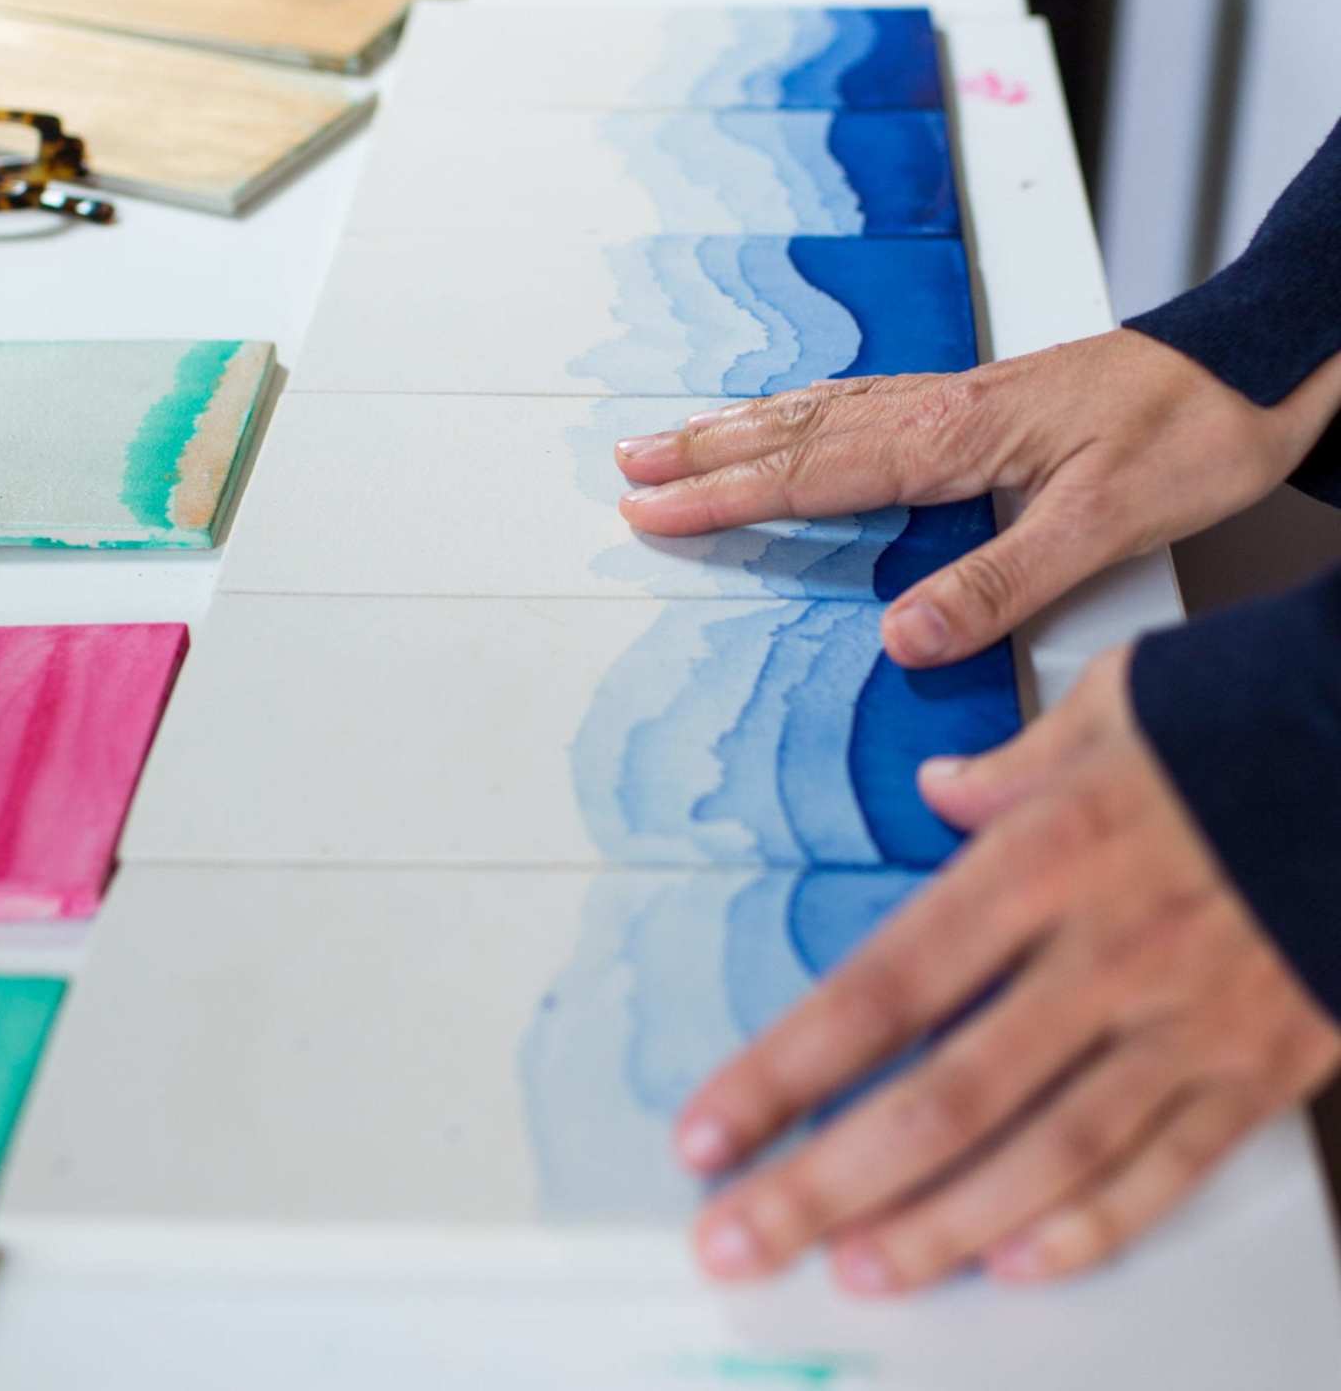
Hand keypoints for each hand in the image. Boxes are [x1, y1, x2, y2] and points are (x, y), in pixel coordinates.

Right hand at [616, 329, 1340, 669]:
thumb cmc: (1193, 433)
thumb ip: (1000, 584)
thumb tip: (902, 639)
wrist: (1254, 366)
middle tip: (626, 469)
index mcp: (957, 435)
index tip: (649, 510)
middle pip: (797, 430)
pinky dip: (803, 413)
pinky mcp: (980, 400)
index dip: (724, 496)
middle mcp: (942, 407)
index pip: (814, 472)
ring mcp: (957, 397)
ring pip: (823, 410)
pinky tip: (793, 421)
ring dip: (743, 427)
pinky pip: (862, 404)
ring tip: (675, 438)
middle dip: (706, 453)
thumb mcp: (1105, 524)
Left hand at [673, 649, 1340, 1291]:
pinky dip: (1091, 1227)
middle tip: (737, 1238)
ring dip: (941, 1227)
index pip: (887, 986)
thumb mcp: (1115, 704)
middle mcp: (1106, 955)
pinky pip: (1167, 1169)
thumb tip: (941, 789)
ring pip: (1047, 1156)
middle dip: (825, 1182)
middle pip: (945, 1097)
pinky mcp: (1262, 1066)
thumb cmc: (1252, 716)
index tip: (710, 1127)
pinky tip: (1018, 1261)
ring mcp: (1188, 1023)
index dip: (787, 1070)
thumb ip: (1013, 767)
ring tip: (858, 1268)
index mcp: (1047, 858)